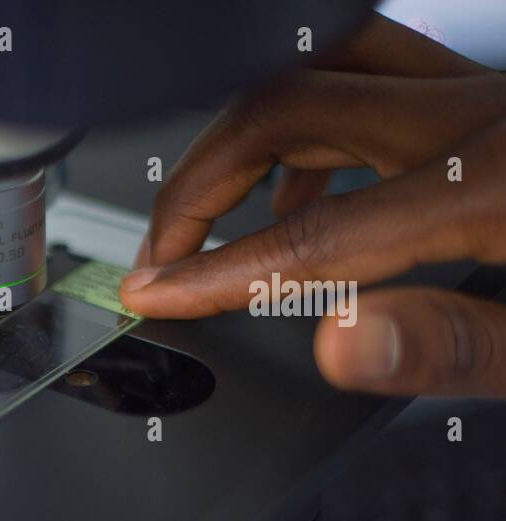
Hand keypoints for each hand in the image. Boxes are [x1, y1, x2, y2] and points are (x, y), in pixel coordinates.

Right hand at [120, 15, 505, 395]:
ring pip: (321, 68)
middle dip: (200, 180)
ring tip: (209, 214)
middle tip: (161, 250)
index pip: (314, 233)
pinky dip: (309, 130)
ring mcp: (487, 97)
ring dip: (244, 136)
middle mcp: (481, 119)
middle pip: (287, 106)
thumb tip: (338, 347)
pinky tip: (299, 192)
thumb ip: (449, 345)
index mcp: (494, 186)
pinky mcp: (495, 102)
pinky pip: (372, 79)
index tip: (152, 293)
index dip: (215, 270)